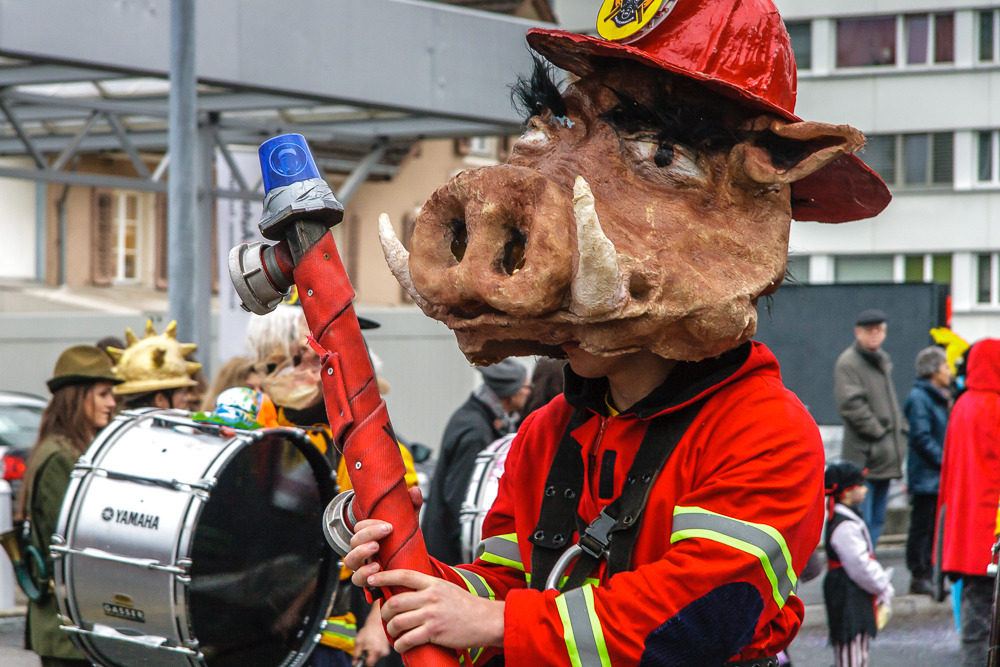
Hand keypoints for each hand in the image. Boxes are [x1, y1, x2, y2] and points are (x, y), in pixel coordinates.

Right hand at [345, 487, 422, 583]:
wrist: (408, 567)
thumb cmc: (402, 542)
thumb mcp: (408, 524)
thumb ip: (412, 506)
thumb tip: (414, 491)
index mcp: (368, 536)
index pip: (359, 527)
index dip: (370, 525)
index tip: (388, 525)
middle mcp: (361, 550)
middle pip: (353, 541)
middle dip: (368, 534)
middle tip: (386, 531)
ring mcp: (362, 566)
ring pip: (350, 560)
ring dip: (361, 553)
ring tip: (376, 549)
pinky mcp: (367, 581)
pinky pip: (357, 580)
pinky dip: (364, 574)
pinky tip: (376, 568)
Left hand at [353, 601, 390, 665]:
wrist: (379, 620)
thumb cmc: (368, 630)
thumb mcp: (358, 641)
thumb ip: (356, 654)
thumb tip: (354, 663)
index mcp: (375, 652)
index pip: (369, 665)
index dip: (364, 662)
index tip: (361, 658)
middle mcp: (382, 652)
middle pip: (373, 661)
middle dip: (368, 657)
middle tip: (365, 647)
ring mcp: (386, 650)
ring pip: (376, 657)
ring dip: (372, 653)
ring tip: (370, 643)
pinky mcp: (387, 648)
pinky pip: (380, 652)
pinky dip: (376, 649)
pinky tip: (374, 642)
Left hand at [373, 569, 503, 652]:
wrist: (486, 620)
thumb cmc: (468, 606)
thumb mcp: (447, 588)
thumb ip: (429, 588)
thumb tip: (409, 589)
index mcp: (433, 583)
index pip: (403, 575)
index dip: (385, 576)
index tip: (372, 579)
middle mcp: (431, 597)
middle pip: (395, 602)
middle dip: (385, 612)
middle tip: (385, 616)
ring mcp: (432, 614)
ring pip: (398, 622)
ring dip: (391, 629)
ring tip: (394, 633)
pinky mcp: (434, 632)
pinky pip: (408, 639)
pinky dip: (400, 644)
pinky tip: (402, 645)